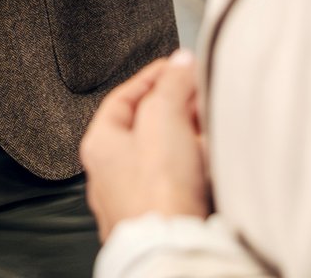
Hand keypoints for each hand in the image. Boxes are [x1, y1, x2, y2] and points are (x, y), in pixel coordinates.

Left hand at [81, 51, 211, 243]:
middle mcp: (110, 175)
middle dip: (176, 107)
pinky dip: (194, 169)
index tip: (176, 66)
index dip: (153, 77)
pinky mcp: (158, 219)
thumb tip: (180, 62)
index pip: (124, 97)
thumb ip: (171, 85)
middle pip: (145, 127)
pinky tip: (210, 165)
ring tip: (210, 126)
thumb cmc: (158, 191)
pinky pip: (177, 184)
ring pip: (163, 157)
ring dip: (188, 139)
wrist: (173, 248)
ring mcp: (132, 200)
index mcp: (100, 145)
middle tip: (200, 93)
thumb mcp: (163, 118)